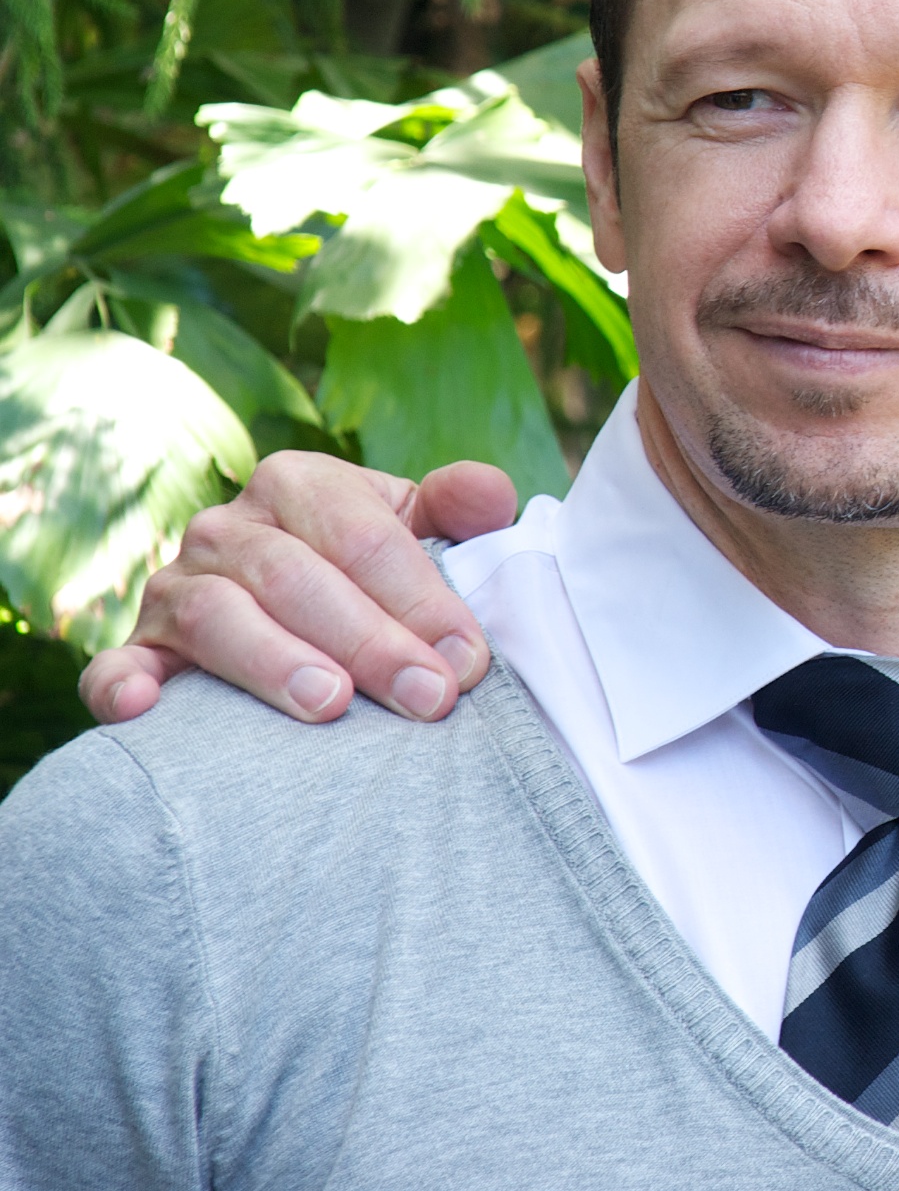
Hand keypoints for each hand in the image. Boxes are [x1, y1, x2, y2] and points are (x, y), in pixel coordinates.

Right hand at [79, 454, 519, 725]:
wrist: (305, 609)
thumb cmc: (377, 573)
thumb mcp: (423, 529)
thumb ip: (460, 509)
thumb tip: (491, 495)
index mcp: (299, 483)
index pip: (363, 537)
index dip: (421, 599)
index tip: (468, 661)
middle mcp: (227, 528)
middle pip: (295, 577)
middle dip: (369, 641)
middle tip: (426, 698)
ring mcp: (175, 588)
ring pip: (216, 617)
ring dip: (273, 662)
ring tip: (330, 704)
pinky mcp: (140, 648)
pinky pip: (115, 664)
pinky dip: (124, 683)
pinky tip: (147, 707)